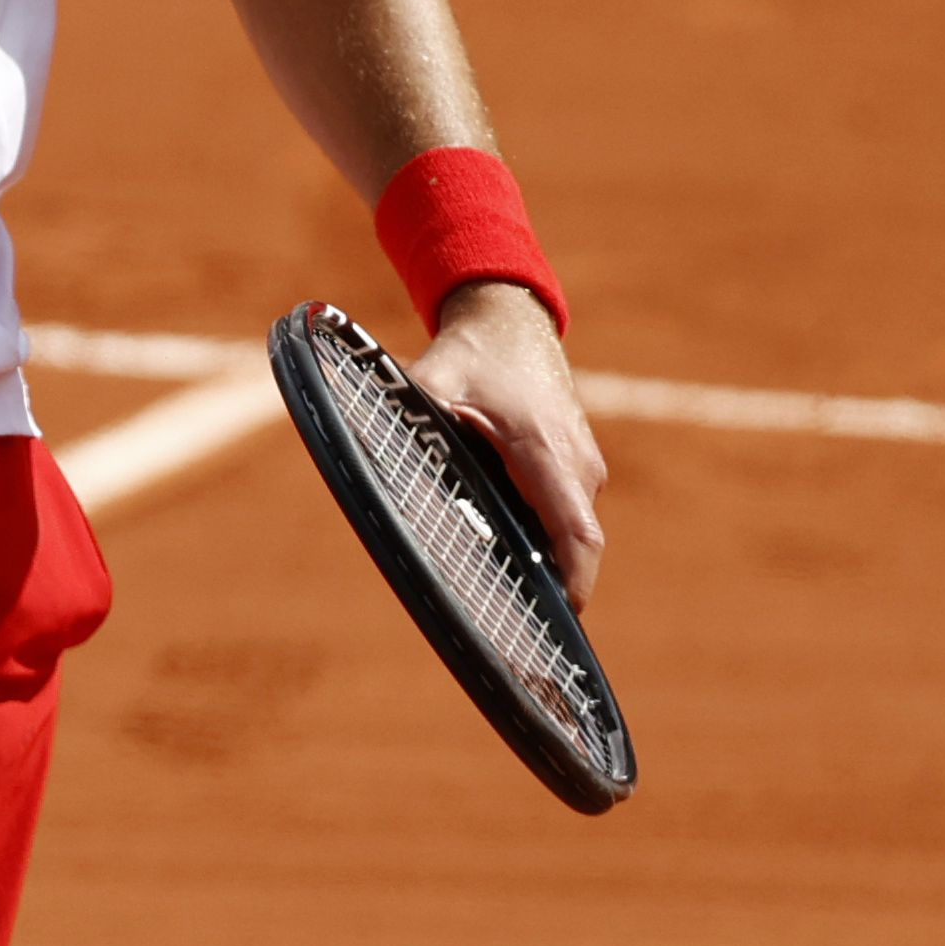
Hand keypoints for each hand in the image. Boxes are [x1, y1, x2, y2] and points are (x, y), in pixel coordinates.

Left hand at [405, 281, 608, 611]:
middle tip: (520, 626)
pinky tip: (511, 552)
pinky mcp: (576, 464)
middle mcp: (575, 463)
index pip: (575, 529)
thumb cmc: (474, 354)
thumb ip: (408, 408)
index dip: (575, 579)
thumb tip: (362, 436)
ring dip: (548, 557)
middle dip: (556, 582)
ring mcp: (582, 464)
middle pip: (575, 540)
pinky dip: (545, 533)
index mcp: (545, 450)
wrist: (511, 319)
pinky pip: (565, 511)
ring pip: (570, 526)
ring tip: (511, 597)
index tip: (565, 618)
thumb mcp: (434, 376)